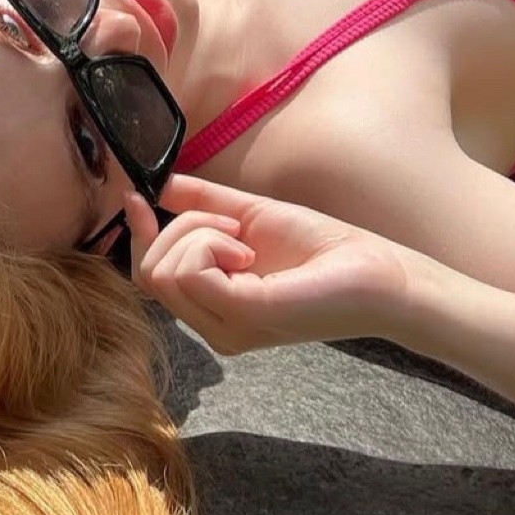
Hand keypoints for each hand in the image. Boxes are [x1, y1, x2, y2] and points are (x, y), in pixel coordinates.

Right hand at [126, 175, 418, 354]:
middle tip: (235, 229)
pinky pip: (190, 269)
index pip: (147, 278)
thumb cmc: (324, 248)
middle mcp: (213, 327)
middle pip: (149, 271)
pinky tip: (249, 253)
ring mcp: (224, 329)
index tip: (137, 197)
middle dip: (180, 229)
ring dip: (199, 233)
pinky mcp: (241, 317)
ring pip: (164, 269)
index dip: (136, 235)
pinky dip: (212, 242)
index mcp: (214, 306)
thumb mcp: (250, 216)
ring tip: (247, 242)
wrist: (377, 273)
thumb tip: (160, 184)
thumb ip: (203, 203)